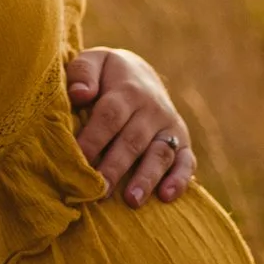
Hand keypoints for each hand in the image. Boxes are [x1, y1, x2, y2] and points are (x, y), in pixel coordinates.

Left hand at [65, 47, 195, 205]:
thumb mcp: (94, 62)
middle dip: (115, 167)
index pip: (110, 117)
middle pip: (133, 140)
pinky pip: (186, 161)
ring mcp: (169, 127)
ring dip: (147, 178)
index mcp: (128, 90)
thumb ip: (82, 73)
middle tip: (99, 191)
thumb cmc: (106, 75)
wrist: (141, 75)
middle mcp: (152, 109)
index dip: (94, 139)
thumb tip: (80, 94)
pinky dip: (179, 179)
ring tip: (131, 201)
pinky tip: (166, 196)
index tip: (78, 162)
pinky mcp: (182, 141)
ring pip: (160, 154)